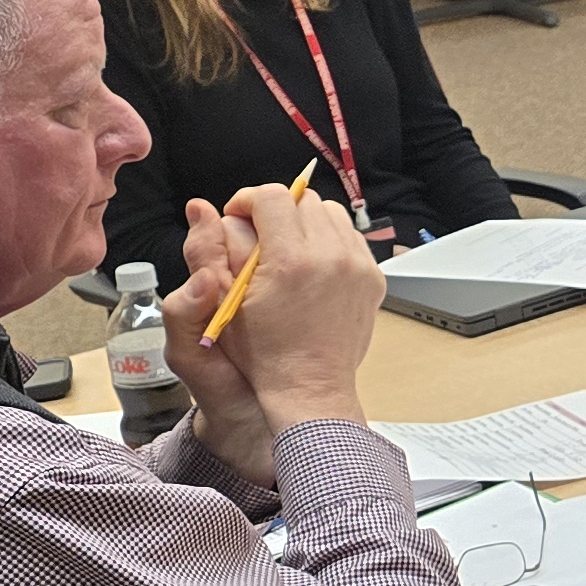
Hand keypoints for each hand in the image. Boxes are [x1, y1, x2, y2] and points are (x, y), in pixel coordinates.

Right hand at [164, 183, 380, 477]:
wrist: (310, 387)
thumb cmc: (264, 353)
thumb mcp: (227, 300)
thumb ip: (218, 249)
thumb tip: (213, 211)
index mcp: (290, 261)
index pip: (272, 197)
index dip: (248, 200)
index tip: (238, 215)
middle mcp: (330, 257)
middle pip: (303, 200)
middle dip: (276, 209)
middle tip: (259, 233)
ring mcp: (358, 267)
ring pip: (331, 213)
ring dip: (305, 221)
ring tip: (286, 247)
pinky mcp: (372, 277)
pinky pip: (351, 237)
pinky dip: (329, 239)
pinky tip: (311, 262)